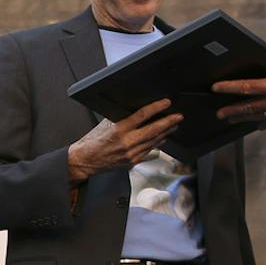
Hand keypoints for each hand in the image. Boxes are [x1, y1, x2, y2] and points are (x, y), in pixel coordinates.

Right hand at [67, 99, 183, 183]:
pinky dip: (157, 143)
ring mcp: (131, 154)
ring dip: (166, 132)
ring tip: (175, 125)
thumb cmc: (93, 140)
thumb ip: (122, 117)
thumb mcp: (105, 123)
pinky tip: (163, 138)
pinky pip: (149, 151)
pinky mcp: (133, 161)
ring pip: (154, 141)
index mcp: (119, 129)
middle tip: (178, 116)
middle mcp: (127, 142)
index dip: (156, 108)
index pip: (142, 115)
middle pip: (153, 130)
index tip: (166, 103)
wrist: (86, 160)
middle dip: (168, 122)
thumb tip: (136, 110)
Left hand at [213, 34, 265, 121]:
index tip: (216, 88)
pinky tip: (256, 125)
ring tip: (230, 120)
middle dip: (232, 111)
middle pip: (248, 107)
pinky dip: (262, 123)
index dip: (230, 87)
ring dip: (243, 118)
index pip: (248, 87)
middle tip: (218, 113)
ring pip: (258, 116)